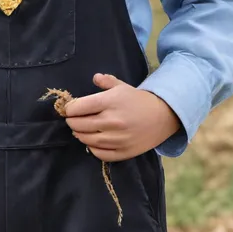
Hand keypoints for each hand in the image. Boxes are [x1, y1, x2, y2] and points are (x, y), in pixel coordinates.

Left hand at [63, 74, 179, 161]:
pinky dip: (92, 149)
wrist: (163, 116)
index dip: (69, 109)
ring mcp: (118, 138)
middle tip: (72, 120)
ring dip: (79, 135)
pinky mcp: (124, 151)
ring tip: (79, 130)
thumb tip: (94, 77)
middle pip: (79, 125)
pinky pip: (100, 154)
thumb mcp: (122, 86)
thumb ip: (106, 81)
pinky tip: (92, 142)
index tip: (69, 109)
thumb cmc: (139, 100)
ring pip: (87, 140)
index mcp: (110, 102)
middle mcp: (112, 121)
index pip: (78, 107)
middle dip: (72, 122)